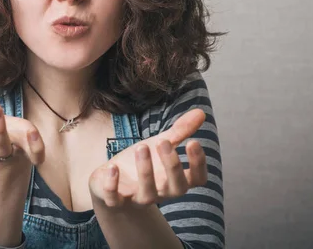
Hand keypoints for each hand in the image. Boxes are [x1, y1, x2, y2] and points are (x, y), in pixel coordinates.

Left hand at [88, 108, 207, 208]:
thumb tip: (200, 112)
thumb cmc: (143, 162)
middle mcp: (161, 192)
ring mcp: (139, 198)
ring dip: (145, 170)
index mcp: (176, 179)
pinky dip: (112, 185)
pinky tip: (113, 166)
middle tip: (164, 142)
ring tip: (142, 146)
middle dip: (172, 166)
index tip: (193, 142)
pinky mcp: (116, 200)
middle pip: (177, 188)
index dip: (198, 164)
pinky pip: (115, 199)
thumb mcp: (159, 144)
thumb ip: (179, 132)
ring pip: (147, 193)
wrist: (112, 182)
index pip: (198, 179)